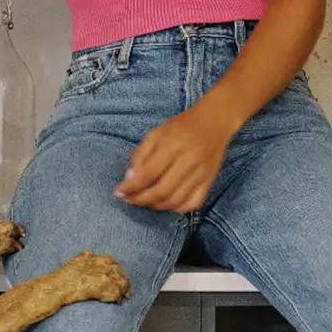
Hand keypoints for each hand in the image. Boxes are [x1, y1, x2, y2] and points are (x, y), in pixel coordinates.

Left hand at [115, 106, 232, 212]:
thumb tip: (129, 178)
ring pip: (176, 200)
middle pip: (162, 191)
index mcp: (172, 146)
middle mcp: (188, 162)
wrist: (213, 123)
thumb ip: (140, 154)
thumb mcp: (155, 133)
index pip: (148, 174)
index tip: (118, 192)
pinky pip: (193, 203)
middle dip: (140, 199)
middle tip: (129, 199)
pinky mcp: (209, 181)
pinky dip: (177, 208)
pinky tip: (166, 203)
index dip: (130, 186)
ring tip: (144, 201)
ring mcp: (201, 174)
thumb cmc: (180, 127)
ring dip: (156, 205)